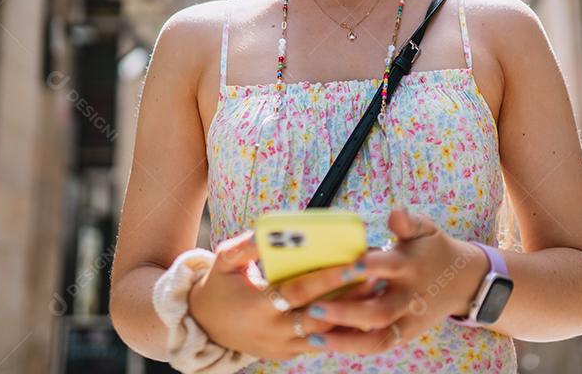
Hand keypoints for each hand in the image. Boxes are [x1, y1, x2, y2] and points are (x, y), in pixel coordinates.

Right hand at [186, 230, 373, 360]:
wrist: (204, 327)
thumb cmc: (219, 287)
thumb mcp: (223, 262)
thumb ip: (244, 245)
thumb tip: (267, 228)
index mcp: (256, 307)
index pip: (298, 292)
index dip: (328, 279)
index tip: (354, 263)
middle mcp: (272, 331)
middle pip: (320, 316)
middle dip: (350, 298)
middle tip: (376, 276)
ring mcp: (282, 346)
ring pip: (325, 334)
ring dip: (351, 315)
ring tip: (376, 292)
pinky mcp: (289, 353)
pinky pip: (320, 343)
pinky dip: (341, 329)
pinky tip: (362, 310)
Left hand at [300, 208, 489, 354]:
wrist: (463, 279)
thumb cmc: (433, 249)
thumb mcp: (426, 229)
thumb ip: (408, 221)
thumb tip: (395, 212)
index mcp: (410, 265)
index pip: (389, 267)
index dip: (368, 268)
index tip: (345, 267)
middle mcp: (409, 296)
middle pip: (379, 311)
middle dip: (346, 312)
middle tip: (314, 308)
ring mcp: (407, 319)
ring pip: (377, 337)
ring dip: (344, 340)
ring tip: (312, 337)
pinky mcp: (404, 334)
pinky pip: (378, 345)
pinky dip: (352, 347)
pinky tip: (325, 342)